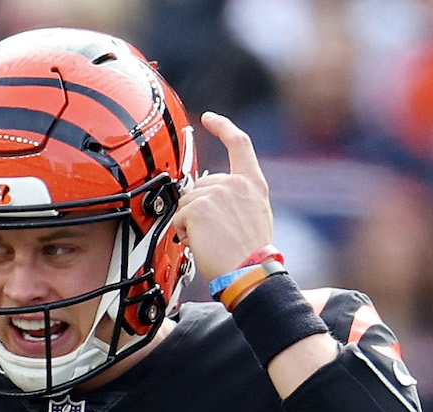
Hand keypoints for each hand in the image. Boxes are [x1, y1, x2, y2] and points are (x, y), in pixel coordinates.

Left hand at [172, 112, 274, 280]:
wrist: (248, 273)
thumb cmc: (250, 255)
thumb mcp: (254, 216)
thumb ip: (236, 198)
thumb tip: (209, 198)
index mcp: (253, 184)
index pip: (239, 144)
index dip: (223, 127)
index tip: (209, 118)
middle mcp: (235, 183)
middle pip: (200, 185)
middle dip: (198, 209)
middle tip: (215, 234)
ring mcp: (216, 193)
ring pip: (186, 202)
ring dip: (190, 223)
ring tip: (211, 240)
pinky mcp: (198, 207)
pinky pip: (178, 217)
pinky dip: (183, 232)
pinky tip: (201, 242)